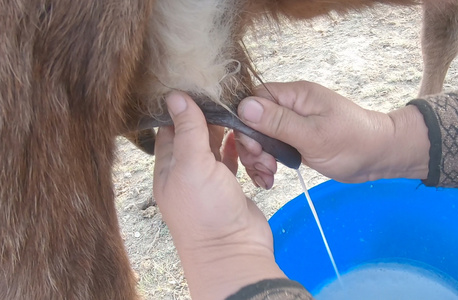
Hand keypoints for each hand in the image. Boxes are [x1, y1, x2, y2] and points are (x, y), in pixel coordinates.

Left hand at [153, 91, 284, 298]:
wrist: (234, 251)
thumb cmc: (206, 212)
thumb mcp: (192, 166)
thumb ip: (187, 130)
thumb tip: (175, 95)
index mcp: (169, 165)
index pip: (172, 126)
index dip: (186, 106)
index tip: (205, 88)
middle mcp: (186, 170)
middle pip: (198, 133)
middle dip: (216, 121)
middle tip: (234, 109)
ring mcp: (208, 178)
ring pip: (219, 145)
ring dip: (233, 136)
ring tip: (247, 134)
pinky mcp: (229, 185)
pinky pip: (234, 159)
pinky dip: (242, 151)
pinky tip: (249, 144)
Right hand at [236, 81, 429, 187]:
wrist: (378, 157)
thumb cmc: (352, 143)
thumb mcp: (313, 135)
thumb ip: (278, 122)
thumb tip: (244, 107)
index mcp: (295, 95)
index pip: (254, 100)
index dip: (246, 124)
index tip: (256, 149)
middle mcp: (290, 106)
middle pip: (253, 121)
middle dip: (252, 146)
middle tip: (265, 167)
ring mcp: (292, 124)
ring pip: (259, 137)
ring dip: (258, 159)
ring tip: (267, 177)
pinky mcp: (295, 140)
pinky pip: (271, 148)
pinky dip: (266, 163)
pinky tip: (269, 178)